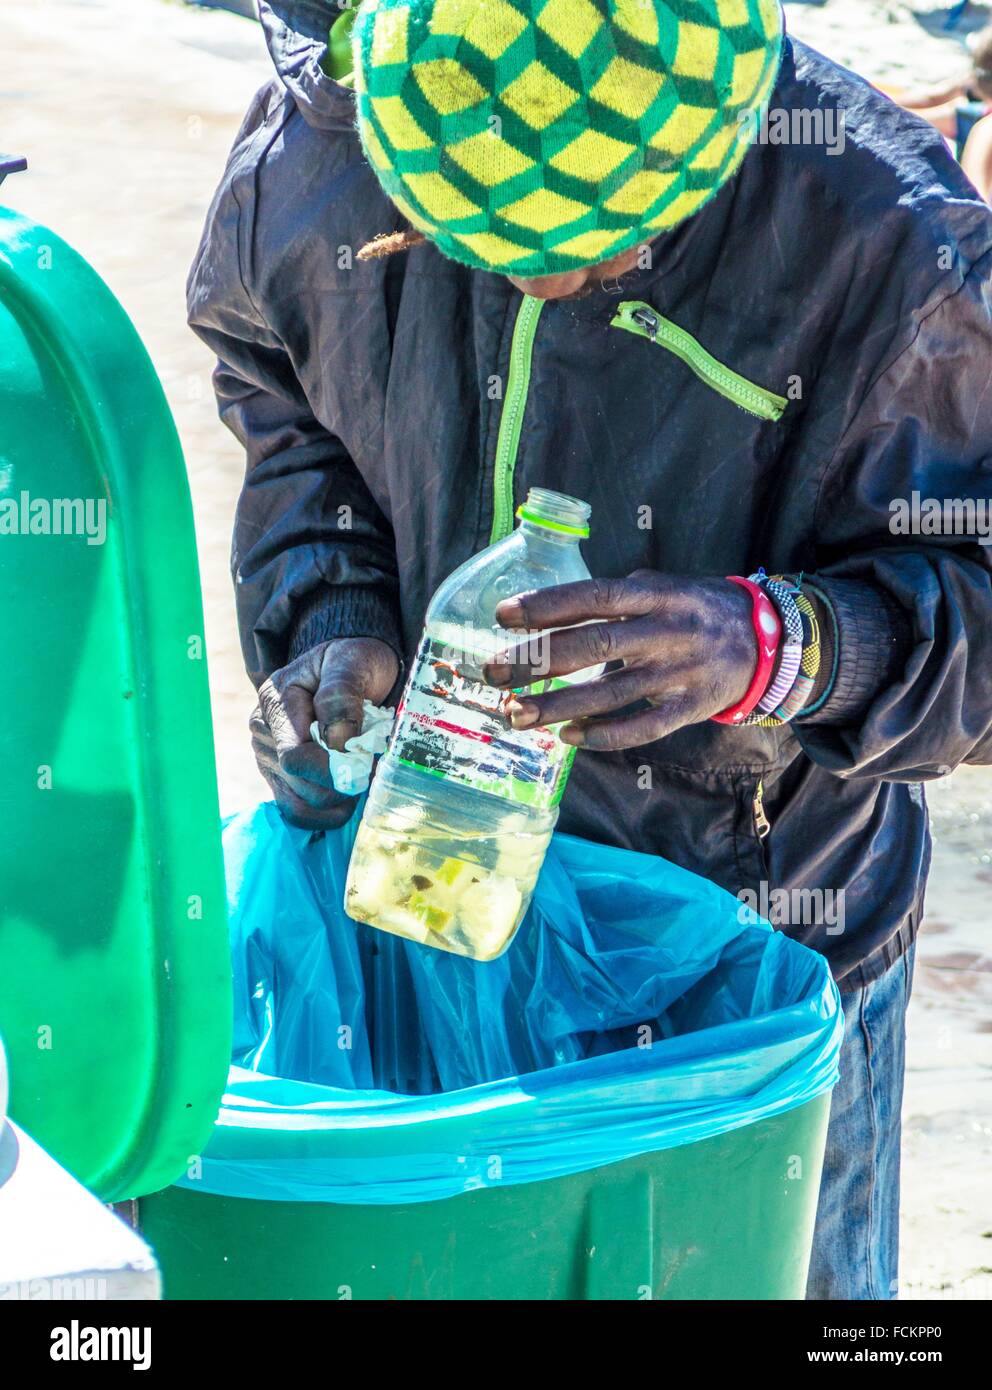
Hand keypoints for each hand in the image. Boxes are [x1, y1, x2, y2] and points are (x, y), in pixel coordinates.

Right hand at [251, 636, 398, 828]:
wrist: (354, 668)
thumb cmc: (355, 663)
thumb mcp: (352, 664)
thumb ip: (340, 697)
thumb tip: (336, 744)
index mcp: (274, 702)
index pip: (295, 757)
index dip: (333, 769)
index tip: (367, 762)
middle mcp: (264, 733)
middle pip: (300, 784)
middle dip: (342, 782)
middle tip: (371, 763)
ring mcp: (269, 758)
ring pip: (301, 804)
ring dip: (338, 800)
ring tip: (361, 777)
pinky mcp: (280, 779)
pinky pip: (299, 813)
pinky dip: (328, 813)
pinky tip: (349, 798)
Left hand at [483, 572, 756, 750]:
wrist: (769, 640)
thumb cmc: (696, 609)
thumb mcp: (663, 587)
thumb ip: (616, 597)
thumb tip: (551, 610)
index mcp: (656, 594)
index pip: (593, 597)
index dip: (547, 606)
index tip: (502, 616)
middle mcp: (666, 631)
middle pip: (594, 646)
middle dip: (538, 661)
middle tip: (493, 672)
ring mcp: (679, 672)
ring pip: (610, 694)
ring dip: (558, 706)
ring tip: (515, 714)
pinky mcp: (691, 707)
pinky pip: (643, 727)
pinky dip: (604, 735)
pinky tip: (568, 737)